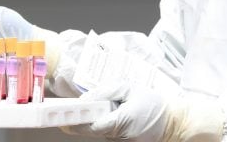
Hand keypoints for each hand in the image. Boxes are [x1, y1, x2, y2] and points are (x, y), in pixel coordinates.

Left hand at [63, 82, 222, 141]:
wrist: (172, 122)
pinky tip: (92, 113)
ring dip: (85, 119)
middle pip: (87, 129)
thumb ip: (107, 91)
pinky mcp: (117, 140)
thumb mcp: (131, 89)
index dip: (73, 121)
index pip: (89, 125)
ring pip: (93, 130)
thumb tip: (86, 98)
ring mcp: (116, 140)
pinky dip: (95, 122)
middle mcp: (115, 136)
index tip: (58, 116)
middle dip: (74, 119)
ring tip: (70, 108)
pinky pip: (101, 131)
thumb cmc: (153, 104)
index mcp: (119, 122)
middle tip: (54, 110)